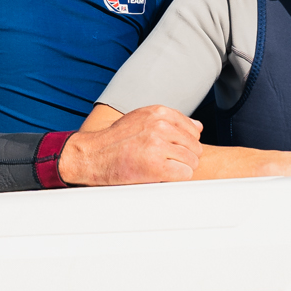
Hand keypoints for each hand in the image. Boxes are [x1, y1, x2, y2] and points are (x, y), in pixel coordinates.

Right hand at [58, 105, 201, 185]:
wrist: (92, 155)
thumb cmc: (116, 140)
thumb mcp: (141, 119)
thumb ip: (170, 121)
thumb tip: (198, 126)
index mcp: (158, 112)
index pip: (193, 129)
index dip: (185, 143)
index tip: (171, 149)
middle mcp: (160, 126)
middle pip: (195, 146)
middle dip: (184, 156)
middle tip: (166, 162)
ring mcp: (158, 145)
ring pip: (192, 161)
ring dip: (180, 168)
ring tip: (162, 168)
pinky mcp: (156, 166)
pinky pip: (185, 174)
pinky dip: (176, 178)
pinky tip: (162, 176)